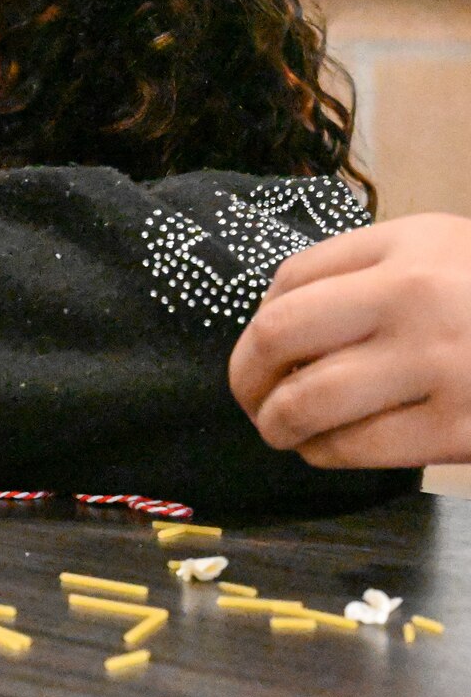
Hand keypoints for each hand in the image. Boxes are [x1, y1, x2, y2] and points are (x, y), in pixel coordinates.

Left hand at [231, 214, 470, 466]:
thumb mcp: (444, 255)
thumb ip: (369, 274)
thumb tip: (278, 326)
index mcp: (409, 243)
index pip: (291, 279)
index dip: (257, 323)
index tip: (259, 351)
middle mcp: (416, 294)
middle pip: (280, 334)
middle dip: (247, 375)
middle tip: (249, 398)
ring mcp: (439, 361)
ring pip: (308, 398)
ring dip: (277, 422)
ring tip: (279, 430)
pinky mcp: (460, 426)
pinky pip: (356, 446)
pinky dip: (324, 453)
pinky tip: (324, 451)